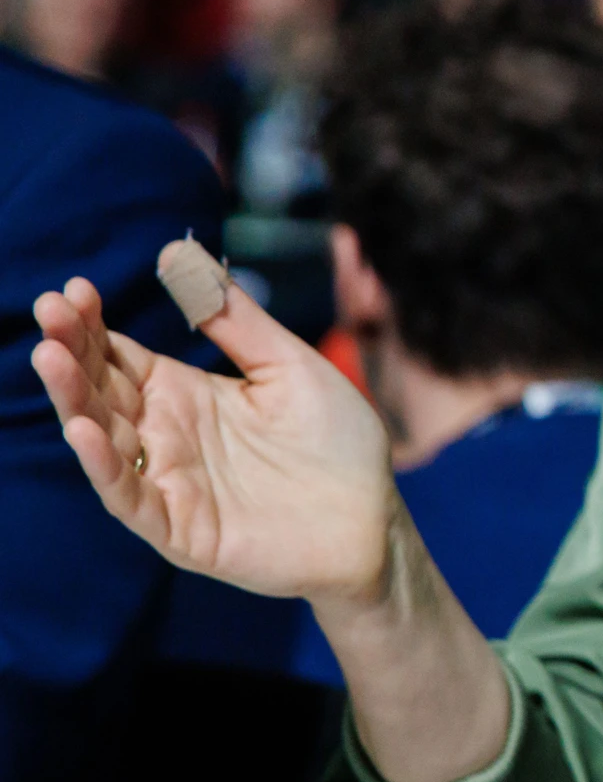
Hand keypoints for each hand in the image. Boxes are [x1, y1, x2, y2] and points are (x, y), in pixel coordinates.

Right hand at [33, 266, 397, 601]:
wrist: (374, 517)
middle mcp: (166, 436)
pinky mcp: (179, 527)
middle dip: (71, 351)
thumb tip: (179, 254)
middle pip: (102, 390)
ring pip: (104, 438)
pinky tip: (85, 429)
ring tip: (50, 356)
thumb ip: (237, 320)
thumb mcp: (290, 365)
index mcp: (186, 395)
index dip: (93, 326)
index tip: (73, 290)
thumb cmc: (336, 443)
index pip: (121, 356)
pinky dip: (105, 465)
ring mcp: (168, 482)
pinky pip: (130, 496)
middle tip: (48, 310)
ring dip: (74, 399)